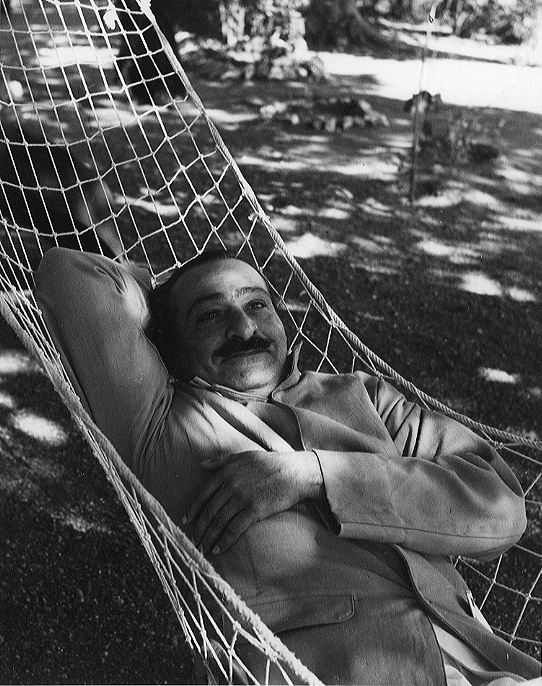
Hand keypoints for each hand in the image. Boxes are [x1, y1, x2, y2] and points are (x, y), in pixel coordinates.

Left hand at [183, 450, 322, 555]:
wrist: (293, 472)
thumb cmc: (268, 463)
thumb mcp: (243, 456)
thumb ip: (221, 460)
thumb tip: (201, 463)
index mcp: (226, 472)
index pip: (203, 494)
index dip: (193, 509)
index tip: (185, 521)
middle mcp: (230, 486)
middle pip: (209, 511)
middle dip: (199, 528)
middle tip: (192, 540)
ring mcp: (241, 498)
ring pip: (218, 522)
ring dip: (208, 538)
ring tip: (202, 548)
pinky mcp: (254, 511)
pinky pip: (234, 529)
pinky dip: (224, 541)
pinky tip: (218, 549)